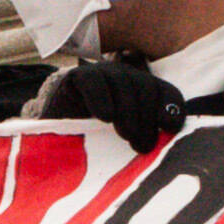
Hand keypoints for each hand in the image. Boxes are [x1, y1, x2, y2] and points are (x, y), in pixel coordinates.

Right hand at [27, 53, 185, 152]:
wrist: (52, 139)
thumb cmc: (94, 144)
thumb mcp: (124, 143)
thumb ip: (145, 140)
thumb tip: (168, 149)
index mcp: (143, 92)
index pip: (166, 92)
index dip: (171, 108)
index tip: (169, 129)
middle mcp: (126, 78)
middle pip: (146, 87)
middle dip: (147, 117)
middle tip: (143, 146)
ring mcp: (101, 74)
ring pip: (122, 82)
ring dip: (128, 111)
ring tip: (126, 135)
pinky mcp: (77, 77)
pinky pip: (93, 81)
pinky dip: (101, 97)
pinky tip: (104, 116)